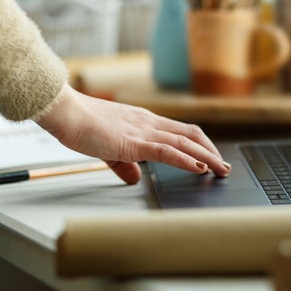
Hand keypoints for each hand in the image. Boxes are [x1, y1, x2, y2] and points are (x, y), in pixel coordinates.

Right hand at [36, 85, 230, 184]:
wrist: (65, 113)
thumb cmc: (80, 125)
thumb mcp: (107, 149)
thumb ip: (124, 164)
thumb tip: (136, 177)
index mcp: (143, 122)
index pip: (181, 131)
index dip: (200, 145)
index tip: (212, 158)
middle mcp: (149, 123)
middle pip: (192, 135)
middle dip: (211, 152)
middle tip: (225, 167)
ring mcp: (144, 131)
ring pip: (185, 143)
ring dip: (207, 158)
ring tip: (221, 170)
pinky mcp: (134, 141)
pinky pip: (167, 151)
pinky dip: (186, 160)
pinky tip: (199, 169)